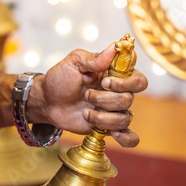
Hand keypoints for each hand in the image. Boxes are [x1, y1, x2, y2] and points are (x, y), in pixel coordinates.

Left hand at [30, 44, 147, 147]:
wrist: (47, 102)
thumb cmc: (60, 79)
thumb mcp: (73, 62)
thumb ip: (94, 58)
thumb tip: (113, 47)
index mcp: (115, 75)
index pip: (138, 79)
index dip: (125, 83)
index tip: (104, 82)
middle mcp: (118, 93)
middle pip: (128, 100)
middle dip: (105, 100)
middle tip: (86, 95)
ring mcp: (114, 111)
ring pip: (124, 119)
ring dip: (102, 117)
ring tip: (85, 112)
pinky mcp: (108, 127)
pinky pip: (129, 137)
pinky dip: (126, 138)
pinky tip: (113, 134)